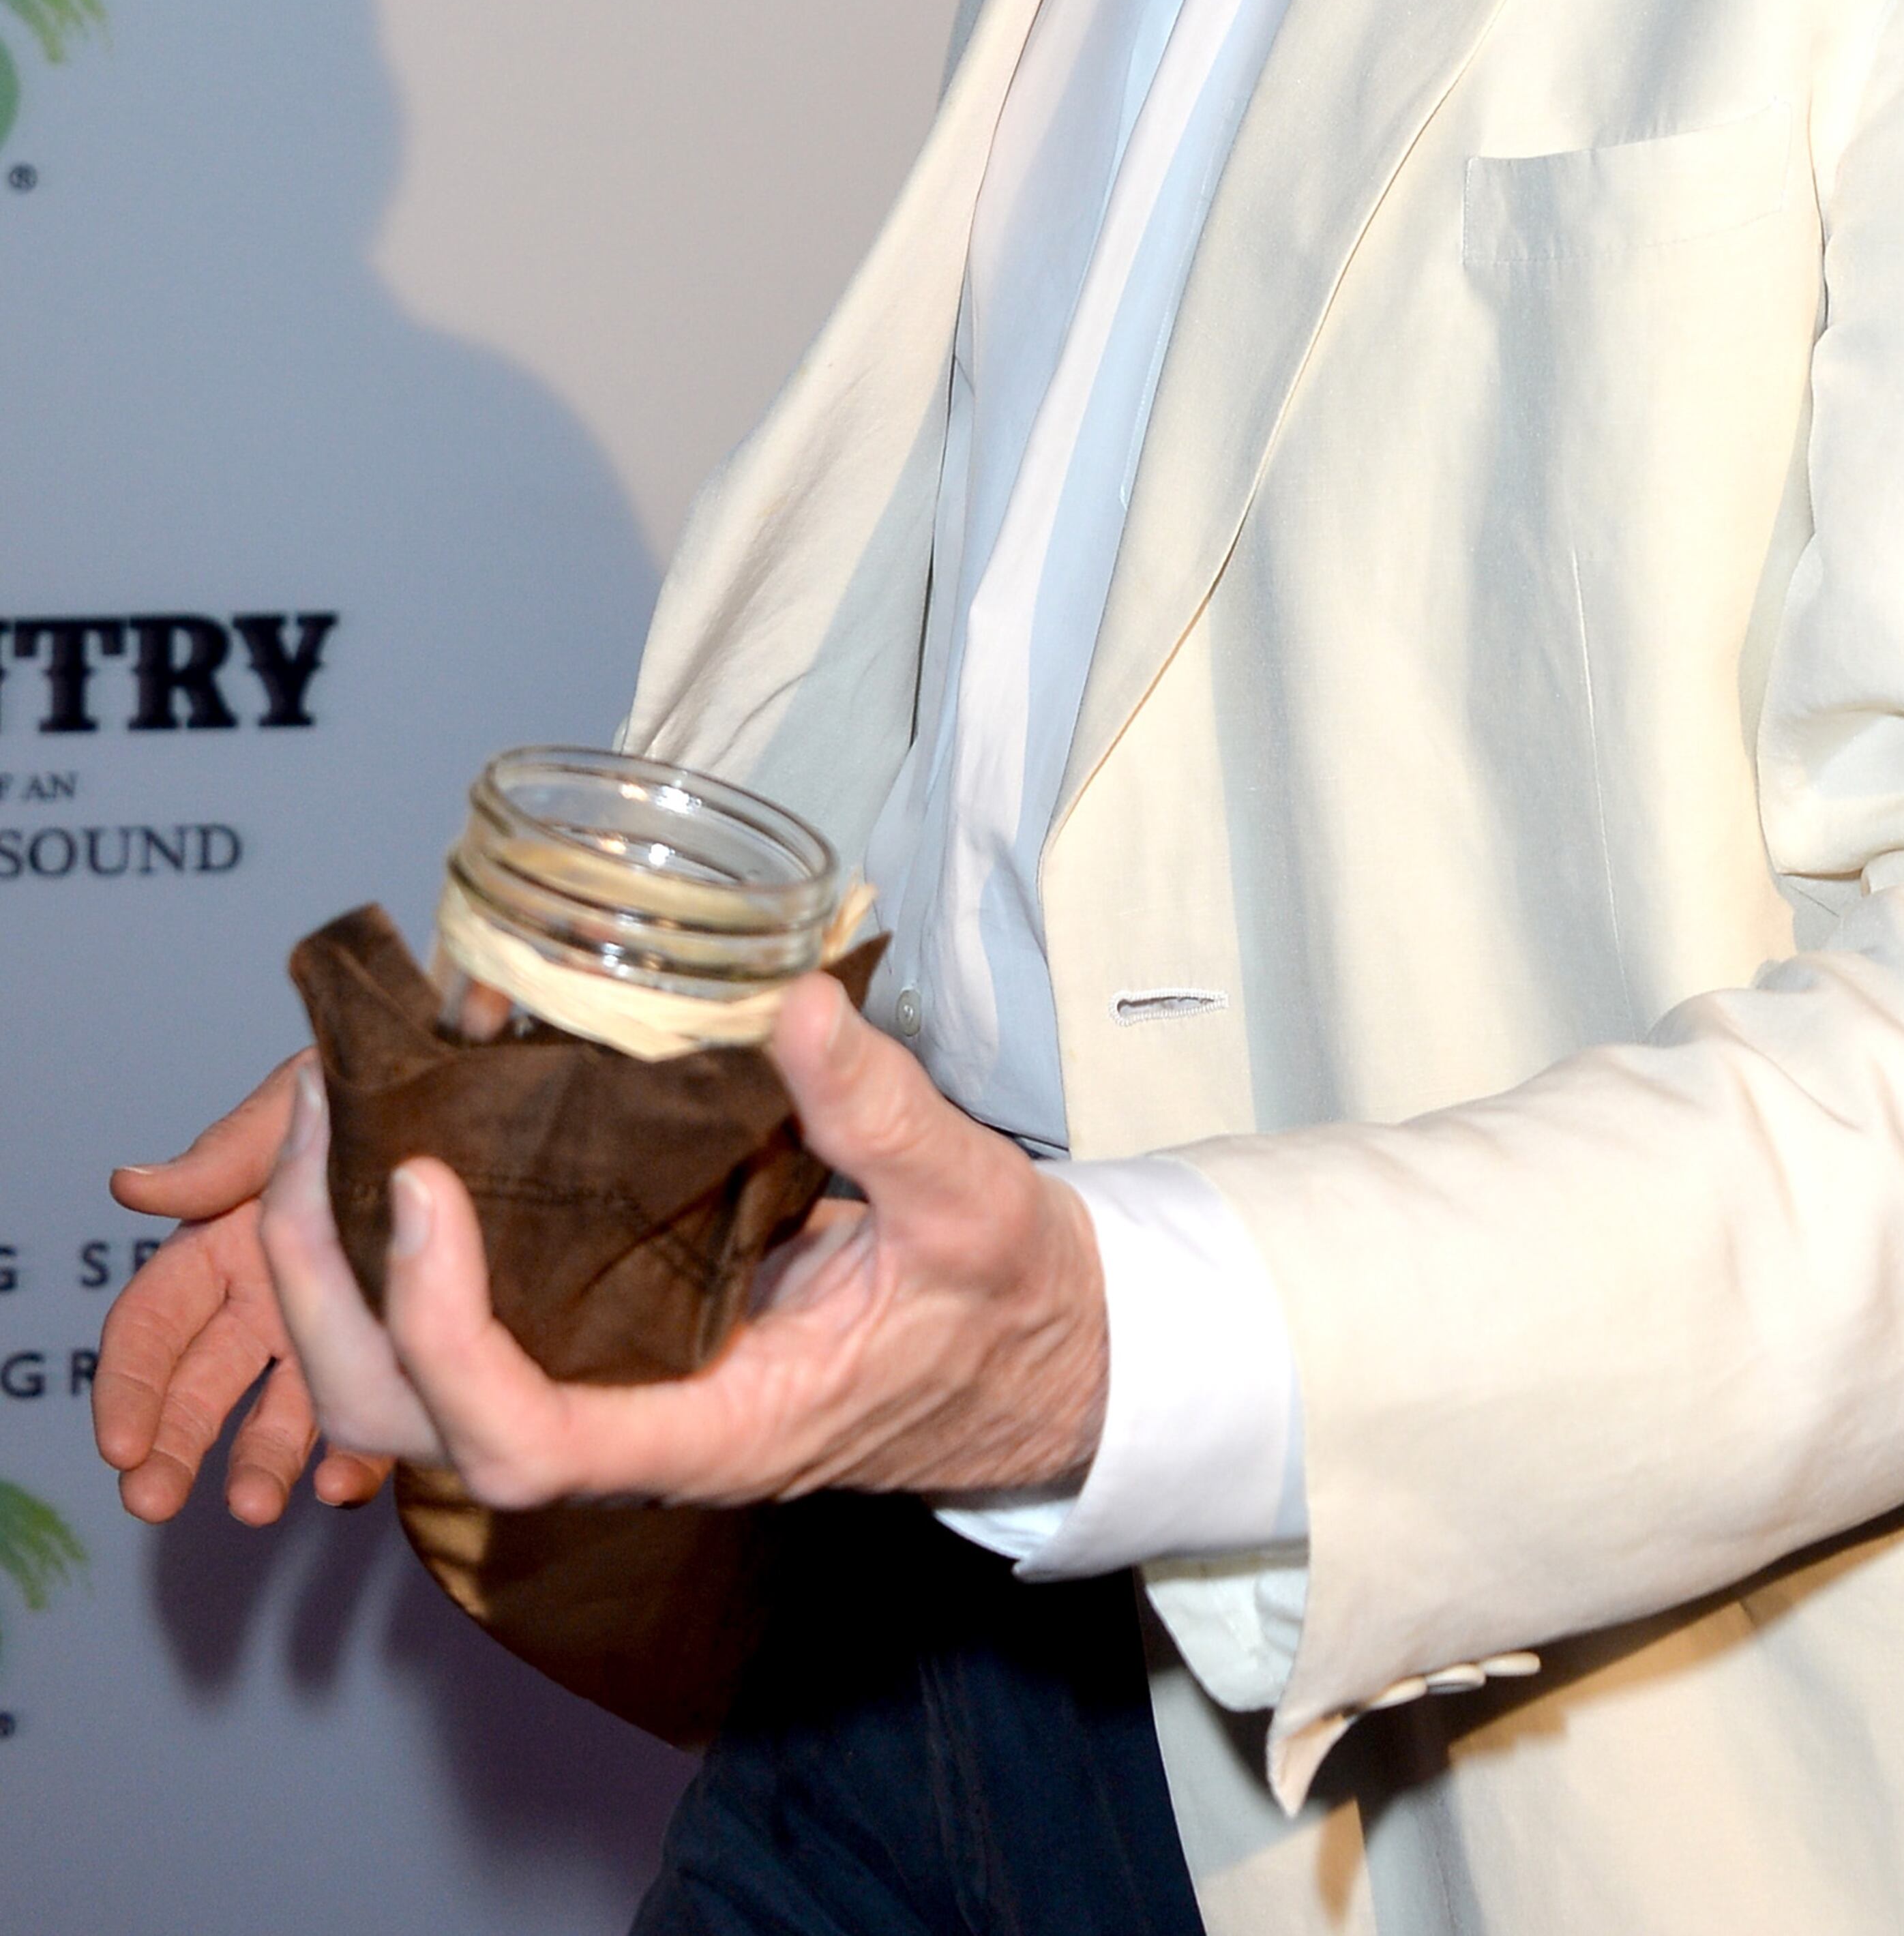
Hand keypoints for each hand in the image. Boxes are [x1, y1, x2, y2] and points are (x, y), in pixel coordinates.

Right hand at [92, 1060, 393, 1525]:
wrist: (494, 1083)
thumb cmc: (392, 1080)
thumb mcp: (309, 1096)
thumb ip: (231, 1151)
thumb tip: (133, 1187)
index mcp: (232, 1237)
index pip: (157, 1318)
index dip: (130, 1380)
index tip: (124, 1440)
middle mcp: (275, 1293)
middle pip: (203, 1385)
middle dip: (175, 1444)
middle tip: (157, 1496)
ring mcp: (337, 1329)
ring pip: (281, 1415)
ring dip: (260, 1462)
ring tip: (257, 1504)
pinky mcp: (403, 1357)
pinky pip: (376, 1421)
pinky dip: (356, 1456)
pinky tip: (348, 1479)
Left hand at [256, 971, 1110, 1511]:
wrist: (1037, 1361)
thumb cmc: (1005, 1303)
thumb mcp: (971, 1203)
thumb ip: (885, 1113)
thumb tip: (797, 1002)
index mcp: (714, 1431)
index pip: (525, 1446)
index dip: (445, 1337)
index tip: (425, 1188)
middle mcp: (632, 1434)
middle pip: (409, 1430)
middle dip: (325, 1293)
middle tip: (320, 1120)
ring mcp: (606, 1394)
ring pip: (403, 1394)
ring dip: (333, 1269)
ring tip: (328, 1115)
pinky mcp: (607, 1345)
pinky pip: (453, 1330)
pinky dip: (394, 1246)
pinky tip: (404, 1127)